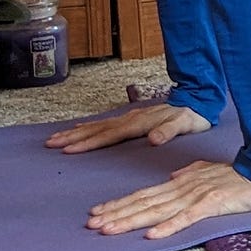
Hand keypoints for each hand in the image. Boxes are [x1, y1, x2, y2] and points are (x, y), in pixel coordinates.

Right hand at [45, 102, 211, 153]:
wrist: (199, 100)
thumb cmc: (193, 116)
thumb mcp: (185, 124)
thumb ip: (169, 131)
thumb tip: (154, 138)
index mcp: (140, 123)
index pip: (109, 135)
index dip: (89, 143)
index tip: (69, 150)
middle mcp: (131, 118)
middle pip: (97, 129)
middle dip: (73, 137)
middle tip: (51, 144)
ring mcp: (130, 117)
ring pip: (98, 125)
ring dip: (77, 132)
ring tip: (56, 138)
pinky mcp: (133, 118)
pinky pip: (105, 123)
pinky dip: (89, 126)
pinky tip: (79, 129)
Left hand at [87, 160, 250, 239]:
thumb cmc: (242, 174)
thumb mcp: (210, 171)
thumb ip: (190, 174)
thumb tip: (172, 179)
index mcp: (182, 182)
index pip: (144, 194)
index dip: (120, 203)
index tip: (97, 212)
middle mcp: (184, 188)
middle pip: (145, 202)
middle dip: (116, 213)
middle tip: (91, 223)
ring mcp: (197, 195)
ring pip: (158, 210)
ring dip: (132, 220)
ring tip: (108, 228)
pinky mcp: (213, 203)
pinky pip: (187, 217)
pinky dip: (168, 226)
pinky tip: (152, 235)